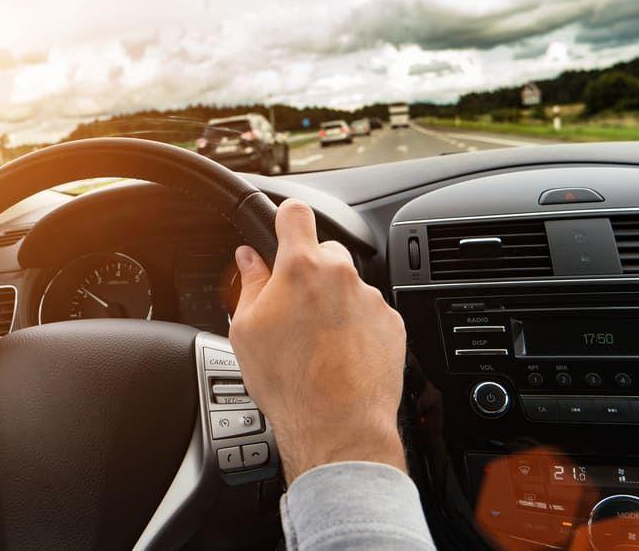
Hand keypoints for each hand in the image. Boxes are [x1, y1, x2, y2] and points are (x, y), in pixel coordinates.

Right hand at [229, 199, 406, 483]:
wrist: (336, 426)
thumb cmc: (288, 382)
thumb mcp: (246, 330)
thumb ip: (249, 284)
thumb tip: (248, 260)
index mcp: (301, 268)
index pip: (296, 213)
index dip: (286, 218)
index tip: (283, 227)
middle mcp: (341, 275)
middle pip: (324, 252)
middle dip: (308, 271)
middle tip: (292, 307)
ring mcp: (371, 299)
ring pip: (347, 286)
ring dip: (333, 302)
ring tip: (316, 342)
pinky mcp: (392, 325)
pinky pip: (369, 312)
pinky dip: (355, 326)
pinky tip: (339, 355)